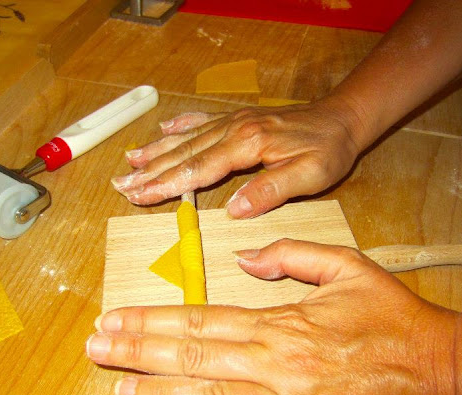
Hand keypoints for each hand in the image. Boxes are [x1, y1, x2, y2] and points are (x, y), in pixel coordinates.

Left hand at [87, 240, 461, 394]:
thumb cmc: (397, 321)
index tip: (115, 319)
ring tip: (118, 388)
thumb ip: (292, 255)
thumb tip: (247, 256)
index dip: (151, 320)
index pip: (200, 319)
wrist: (449, 377)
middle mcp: (276, 363)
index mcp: (281, 321)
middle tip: (96, 348)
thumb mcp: (349, 267)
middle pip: (191, 356)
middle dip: (137, 352)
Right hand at [111, 97, 362, 217]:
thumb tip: (235, 210)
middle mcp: (233, 129)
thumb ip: (271, 191)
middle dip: (149, 171)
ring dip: (156, 151)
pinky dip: (178, 127)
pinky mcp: (237, 119)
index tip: (139, 196)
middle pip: (183, 154)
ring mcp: (233, 121)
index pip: (198, 169)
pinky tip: (162, 130)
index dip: (166, 184)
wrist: (341, 118)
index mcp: (247, 145)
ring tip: (129, 161)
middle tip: (120, 185)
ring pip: (186, 138)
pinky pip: (201, 121)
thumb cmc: (328, 149)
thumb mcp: (310, 175)